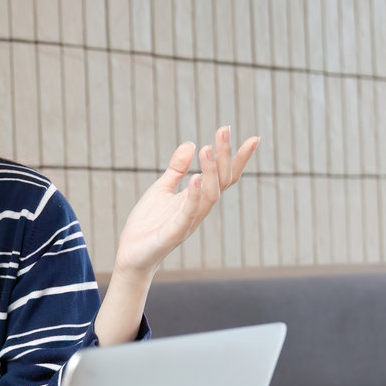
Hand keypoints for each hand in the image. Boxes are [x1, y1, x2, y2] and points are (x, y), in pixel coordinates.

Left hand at [113, 126, 258, 278]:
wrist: (131, 256)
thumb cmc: (148, 225)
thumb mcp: (161, 189)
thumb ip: (176, 169)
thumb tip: (191, 143)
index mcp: (197, 199)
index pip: (224, 177)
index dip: (238, 159)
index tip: (254, 138)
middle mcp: (199, 210)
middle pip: (221, 182)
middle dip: (224, 156)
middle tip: (223, 129)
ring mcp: (189, 222)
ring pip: (210, 196)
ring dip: (210, 172)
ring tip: (208, 148)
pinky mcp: (174, 233)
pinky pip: (188, 214)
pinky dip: (194, 196)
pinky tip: (195, 178)